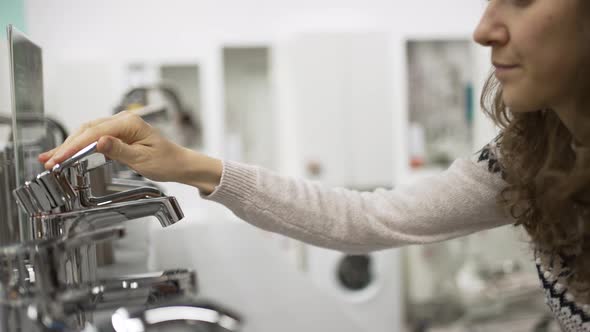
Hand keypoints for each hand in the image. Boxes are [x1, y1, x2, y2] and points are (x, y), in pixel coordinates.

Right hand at [39, 111, 220, 189]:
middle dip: (66, 146)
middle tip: (48, 161)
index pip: (94, 134)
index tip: (59, 158)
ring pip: (88, 133)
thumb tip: (99, 142)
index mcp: (129, 124)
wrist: (179, 163)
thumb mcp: (142, 160)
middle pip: (87, 130)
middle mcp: (123, 120)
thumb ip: (119, 150)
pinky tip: (67, 153)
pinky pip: (95, 137)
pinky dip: (80, 145)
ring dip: (70, 145)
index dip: (73, 147)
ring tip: (51, 158)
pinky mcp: (118, 134)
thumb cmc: (166, 161)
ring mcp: (120, 126)